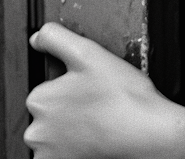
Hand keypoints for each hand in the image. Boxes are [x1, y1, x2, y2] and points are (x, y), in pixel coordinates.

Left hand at [24, 22, 184, 158]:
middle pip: (50, 109)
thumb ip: (56, 38)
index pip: (47, 85)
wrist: (147, 133)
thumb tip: (37, 37)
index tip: (90, 84)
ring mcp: (48, 154)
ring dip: (71, 125)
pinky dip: (74, 143)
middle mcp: (36, 131)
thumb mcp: (89, 52)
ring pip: (55, 131)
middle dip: (69, 104)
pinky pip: (60, 151)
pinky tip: (95, 134)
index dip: (71, 82)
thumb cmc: (123, 96)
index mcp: (40, 99)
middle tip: (97, 99)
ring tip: (98, 117)